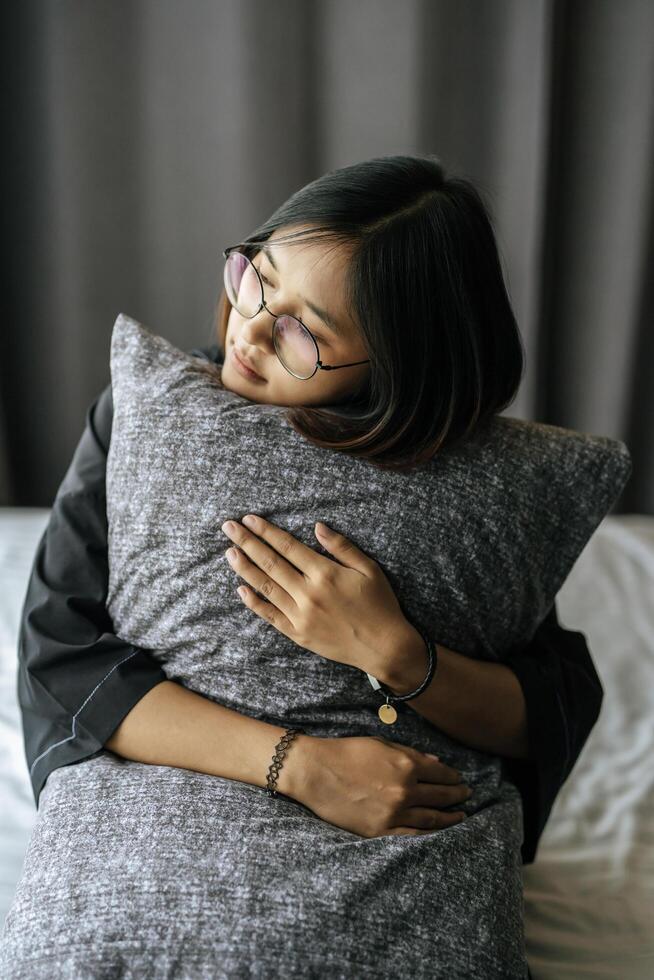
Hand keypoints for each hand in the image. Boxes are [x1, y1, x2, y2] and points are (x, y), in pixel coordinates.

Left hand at [220, 514, 415, 678]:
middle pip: (270, 563)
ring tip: (229, 553)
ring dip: (245, 568)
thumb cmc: (380, 604)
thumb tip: (317, 526)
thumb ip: (341, 546)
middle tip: (228, 528)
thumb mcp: (368, 569)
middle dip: (247, 543)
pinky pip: (270, 615)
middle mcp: (308, 593)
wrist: (384, 647)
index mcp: (325, 573)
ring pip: (265, 587)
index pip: (287, 546)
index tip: (249, 519)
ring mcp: (300, 615)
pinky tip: (241, 589)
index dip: (266, 531)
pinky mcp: (298, 634)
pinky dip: (254, 602)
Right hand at [294, 735, 470, 837]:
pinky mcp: (380, 831)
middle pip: (441, 796)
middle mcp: (405, 790)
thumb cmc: (346, 752)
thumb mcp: (381, 744)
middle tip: (467, 796)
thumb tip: (436, 763)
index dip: (453, 777)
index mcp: (406, 764)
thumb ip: (411, 754)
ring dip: (450, 817)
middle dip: (457, 796)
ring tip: (461, 816)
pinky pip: (413, 836)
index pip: (441, 773)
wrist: (315, 772)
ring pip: (432, 819)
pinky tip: (439, 833)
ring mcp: (394, 813)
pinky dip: (429, 835)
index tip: (460, 779)